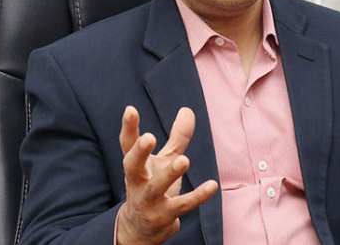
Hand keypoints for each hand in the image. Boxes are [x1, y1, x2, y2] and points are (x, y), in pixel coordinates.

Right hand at [117, 106, 217, 244]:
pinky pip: (182, 206)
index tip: (130, 110)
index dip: (128, 127)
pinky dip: (198, 196)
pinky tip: (212, 185)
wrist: (141, 229)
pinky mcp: (164, 216)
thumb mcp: (164, 160)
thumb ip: (177, 137)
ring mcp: (149, 201)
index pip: (127, 145)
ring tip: (183, 160)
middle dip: (139, 152)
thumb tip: (187, 110)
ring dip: (169, 174)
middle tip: (149, 137)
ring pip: (157, 187)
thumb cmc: (152, 186)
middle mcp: (137, 182)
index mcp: (135, 166)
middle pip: (132, 166)